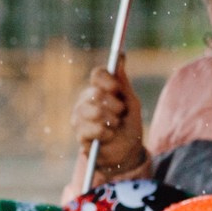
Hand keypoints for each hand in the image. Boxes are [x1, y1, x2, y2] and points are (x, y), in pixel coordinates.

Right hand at [72, 65, 147, 180]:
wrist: (126, 152)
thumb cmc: (128, 125)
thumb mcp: (131, 103)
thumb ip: (123, 83)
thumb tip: (120, 58)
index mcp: (98, 90)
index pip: (97, 74)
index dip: (107, 79)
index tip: (116, 88)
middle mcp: (85, 101)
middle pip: (95, 93)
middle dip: (114, 104)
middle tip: (120, 113)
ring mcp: (80, 118)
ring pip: (93, 111)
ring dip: (110, 120)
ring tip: (115, 126)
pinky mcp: (80, 135)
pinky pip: (92, 129)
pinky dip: (106, 134)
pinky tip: (109, 137)